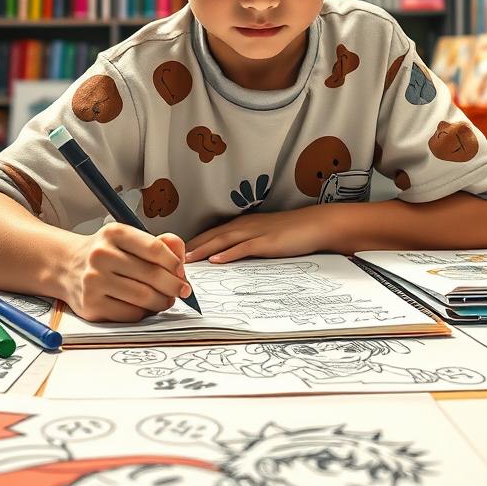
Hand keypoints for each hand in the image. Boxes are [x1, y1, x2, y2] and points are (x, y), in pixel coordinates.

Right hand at [64, 222, 191, 321]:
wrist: (66, 266)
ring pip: (143, 297)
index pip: (154, 248)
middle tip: (182, 290)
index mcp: (114, 233)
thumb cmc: (106, 253)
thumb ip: (158, 243)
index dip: (174, 262)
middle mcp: (101, 255)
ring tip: (167, 299)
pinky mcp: (91, 305)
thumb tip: (180, 254)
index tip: (181, 271)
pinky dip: (145, 313)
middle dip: (174, 285)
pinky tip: (146, 307)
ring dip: (162, 301)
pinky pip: (130, 313)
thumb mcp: (128, 239)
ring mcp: (93, 281)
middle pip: (152, 275)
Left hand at [185, 206, 339, 263]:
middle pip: (211, 235)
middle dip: (191, 247)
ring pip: (223, 240)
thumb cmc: (291, 232)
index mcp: (242, 224)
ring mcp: (255, 232)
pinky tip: (216, 261)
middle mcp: (244, 225)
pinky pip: (244, 248)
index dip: (193, 243)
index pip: (211, 233)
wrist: (315, 224)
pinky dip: (228, 254)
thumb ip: (246, 244)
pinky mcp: (267, 242)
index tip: (175, 253)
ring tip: (186, 261)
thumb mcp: (264, 236)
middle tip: (170, 258)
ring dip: (203, 250)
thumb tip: (227, 257)